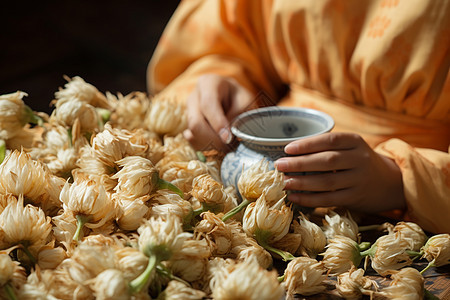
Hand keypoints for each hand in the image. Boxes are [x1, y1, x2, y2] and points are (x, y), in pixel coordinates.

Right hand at [183, 74, 253, 150]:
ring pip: (193, 134)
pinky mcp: (187, 125)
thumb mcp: (245, 101)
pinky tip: (217, 144)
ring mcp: (188, 111)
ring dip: (211, 144)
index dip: (217, 123)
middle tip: (230, 146)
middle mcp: (194, 96)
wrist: (230, 97)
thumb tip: (226, 134)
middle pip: (196, 122)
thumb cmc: (238, 97)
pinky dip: (205, 147)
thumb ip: (237, 115)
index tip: (228, 138)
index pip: (208, 104)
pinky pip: (192, 141)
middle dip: (213, 138)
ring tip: (227, 144)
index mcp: (208, 84)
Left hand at [274, 132, 405, 212]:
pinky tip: (294, 196)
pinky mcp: (355, 197)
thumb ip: (326, 147)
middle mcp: (360, 159)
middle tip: (279, 165)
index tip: (288, 148)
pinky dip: (309, 199)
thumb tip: (289, 153)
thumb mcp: (350, 147)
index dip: (308, 144)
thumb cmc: (357, 161)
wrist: (388, 182)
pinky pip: (329, 199)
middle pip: (327, 161)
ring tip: (284, 182)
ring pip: (327, 182)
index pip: (330, 140)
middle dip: (299, 164)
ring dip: (302, 183)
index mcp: (356, 141)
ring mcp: (359, 180)